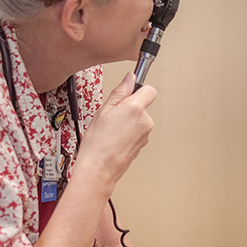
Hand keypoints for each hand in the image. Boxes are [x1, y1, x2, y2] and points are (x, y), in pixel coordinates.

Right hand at [75, 72, 155, 191]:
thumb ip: (120, 91)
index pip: (149, 89)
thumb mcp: (103, 110)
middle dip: (130, 106)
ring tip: (112, 129)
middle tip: (112, 115)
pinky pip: (138, 131)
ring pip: (140, 119)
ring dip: (129, 121)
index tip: (128, 92)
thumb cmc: (98, 143)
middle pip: (143, 105)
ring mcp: (146, 134)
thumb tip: (129, 78)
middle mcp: (145, 120)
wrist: (99, 169)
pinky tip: (115, 138)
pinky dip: (129, 132)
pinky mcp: (143, 144)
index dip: (138, 89)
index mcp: (135, 108)